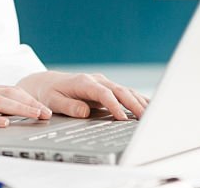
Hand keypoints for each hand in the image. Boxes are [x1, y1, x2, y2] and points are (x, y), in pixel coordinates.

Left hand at [16, 71, 150, 120]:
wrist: (47, 83)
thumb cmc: (49, 93)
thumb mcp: (53, 101)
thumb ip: (69, 106)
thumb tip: (85, 112)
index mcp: (84, 82)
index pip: (104, 93)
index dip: (114, 105)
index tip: (122, 118)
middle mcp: (96, 80)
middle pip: (120, 90)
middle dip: (134, 104)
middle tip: (146, 118)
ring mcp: (103, 82)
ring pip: (126, 91)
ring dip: (139, 102)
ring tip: (152, 115)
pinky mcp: (107, 88)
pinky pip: (125, 93)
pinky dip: (137, 99)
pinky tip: (148, 107)